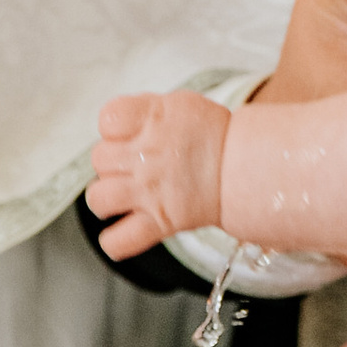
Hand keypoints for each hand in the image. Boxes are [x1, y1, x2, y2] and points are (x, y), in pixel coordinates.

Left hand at [89, 88, 229, 260]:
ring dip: (104, 198)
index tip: (128, 134)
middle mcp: (146, 156)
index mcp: (152, 120)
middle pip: (99, 158)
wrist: (248, 167)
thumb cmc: (215, 134)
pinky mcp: (160, 222)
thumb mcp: (181, 104)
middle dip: (112, 163)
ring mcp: (150, 191)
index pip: (108, 119)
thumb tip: (121, 121)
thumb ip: (146, 110)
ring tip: (121, 197)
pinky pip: (118, 241)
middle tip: (133, 166)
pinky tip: (120, 231)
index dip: (114, 128)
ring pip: (98, 198)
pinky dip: (114, 241)